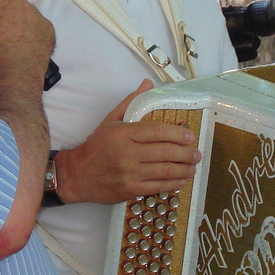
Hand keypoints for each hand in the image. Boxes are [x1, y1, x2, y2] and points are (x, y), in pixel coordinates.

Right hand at [55, 81, 200, 204]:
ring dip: (183, 170)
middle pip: (165, 152)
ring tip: (193, 168)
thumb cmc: (96, 145)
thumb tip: (148, 84)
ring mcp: (129, 173)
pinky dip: (172, 184)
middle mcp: (127, 153)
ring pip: (164, 171)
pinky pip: (157, 187)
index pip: (156, 131)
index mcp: (123, 133)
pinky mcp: (130, 190)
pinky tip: (180, 181)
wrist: (77, 174)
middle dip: (186, 153)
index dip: (177, 134)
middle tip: (197, 153)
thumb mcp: (110, 120)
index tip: (190, 136)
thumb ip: (131, 102)